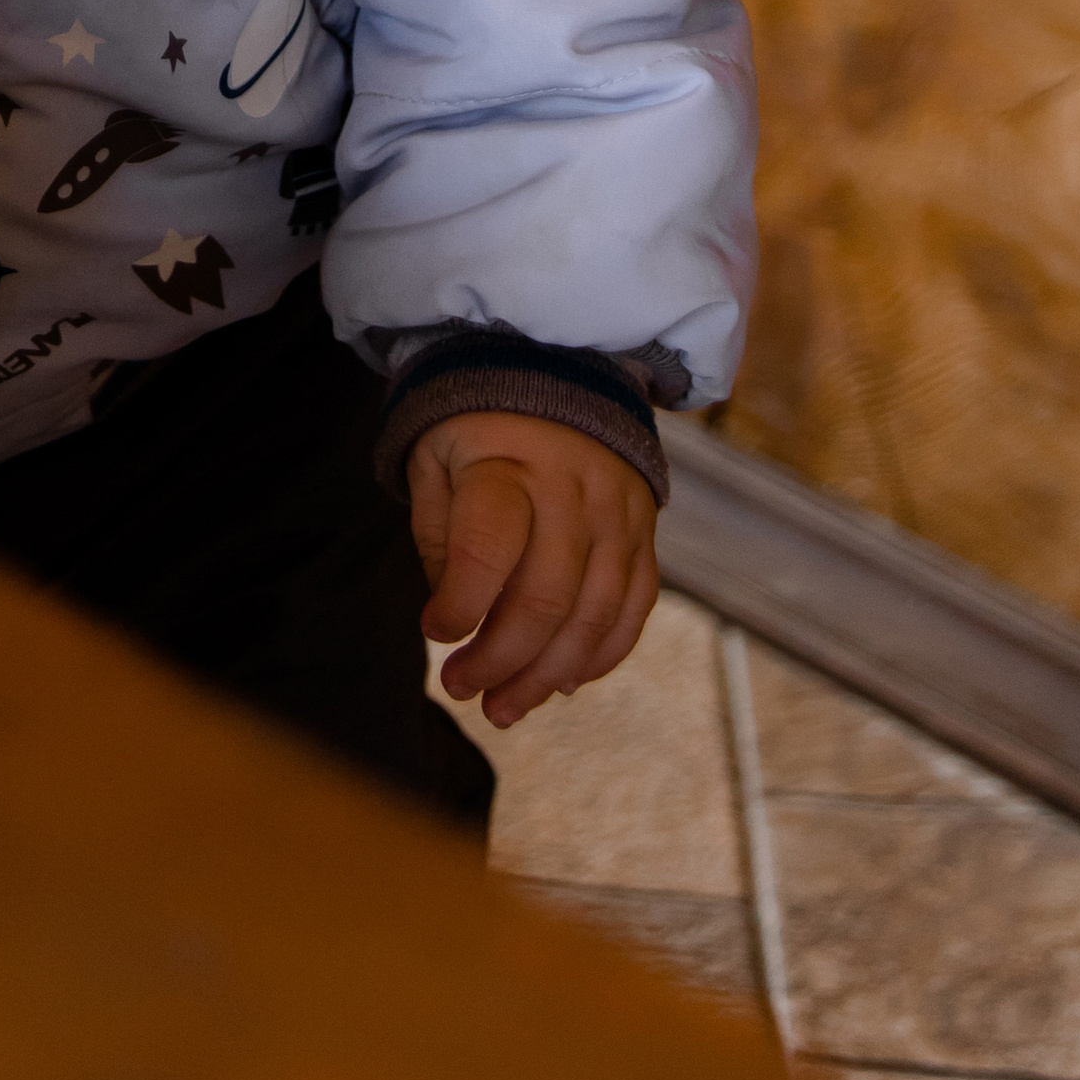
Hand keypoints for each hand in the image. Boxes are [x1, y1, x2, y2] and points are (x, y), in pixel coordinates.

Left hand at [409, 409, 658, 728]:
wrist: (554, 371)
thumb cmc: (477, 430)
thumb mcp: (435, 460)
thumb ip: (440, 539)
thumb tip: (454, 624)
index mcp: (507, 464)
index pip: (488, 549)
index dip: (460, 604)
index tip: (434, 633)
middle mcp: (571, 490)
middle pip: (547, 598)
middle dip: (502, 661)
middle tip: (464, 689)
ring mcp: (618, 513)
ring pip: (594, 616)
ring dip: (549, 676)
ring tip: (506, 707)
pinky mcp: (645, 532)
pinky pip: (634, 609)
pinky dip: (600, 656)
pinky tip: (561, 682)